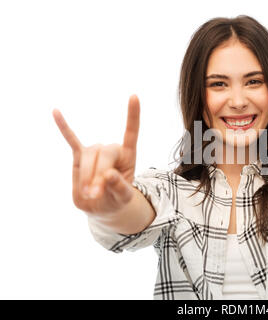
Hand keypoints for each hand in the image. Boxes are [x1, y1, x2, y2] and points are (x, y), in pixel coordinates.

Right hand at [52, 95, 140, 216]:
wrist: (101, 206)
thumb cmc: (116, 199)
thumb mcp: (123, 198)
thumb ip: (119, 187)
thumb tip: (109, 174)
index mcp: (128, 155)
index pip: (131, 132)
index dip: (133, 115)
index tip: (134, 96)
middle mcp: (112, 149)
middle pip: (103, 152)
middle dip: (98, 174)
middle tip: (96, 195)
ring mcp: (95, 151)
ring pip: (87, 156)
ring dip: (85, 176)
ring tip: (89, 194)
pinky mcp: (80, 156)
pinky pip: (71, 140)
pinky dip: (64, 127)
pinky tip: (55, 112)